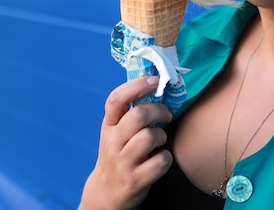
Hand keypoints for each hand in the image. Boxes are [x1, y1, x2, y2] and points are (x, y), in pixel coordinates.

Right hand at [79, 76, 172, 209]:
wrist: (107, 193)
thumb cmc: (119, 154)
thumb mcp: (116, 132)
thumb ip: (130, 113)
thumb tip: (157, 87)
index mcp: (109, 125)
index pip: (116, 99)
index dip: (137, 86)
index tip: (155, 81)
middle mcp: (112, 142)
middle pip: (139, 115)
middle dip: (159, 111)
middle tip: (167, 114)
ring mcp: (122, 162)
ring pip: (150, 137)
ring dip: (162, 136)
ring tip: (160, 140)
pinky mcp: (134, 180)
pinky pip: (160, 162)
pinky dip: (166, 158)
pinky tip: (161, 159)